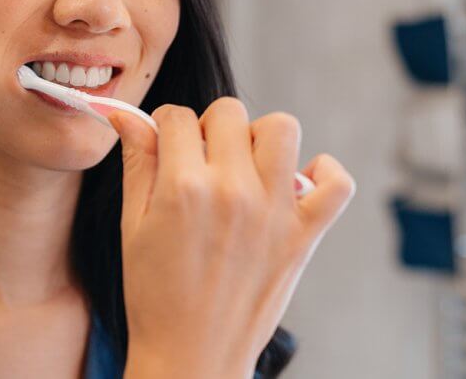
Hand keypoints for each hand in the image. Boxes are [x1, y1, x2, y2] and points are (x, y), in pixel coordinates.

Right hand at [109, 98, 355, 377]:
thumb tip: (129, 118)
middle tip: (203, 160)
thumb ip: (137, 164)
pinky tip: (296, 182)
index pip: (177, 116)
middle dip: (210, 127)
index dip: (167, 126)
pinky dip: (324, 172)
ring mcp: (275, 212)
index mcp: (184, 188)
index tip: (168, 143)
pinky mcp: (304, 235)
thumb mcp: (133, 226)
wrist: (191, 357)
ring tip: (245, 168)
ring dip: (260, 138)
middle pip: (229, 112)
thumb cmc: (155, 295)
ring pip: (282, 128)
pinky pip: (336, 182)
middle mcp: (233, 191)